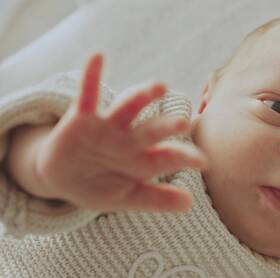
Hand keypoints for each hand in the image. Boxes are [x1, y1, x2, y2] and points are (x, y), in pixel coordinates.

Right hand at [35, 53, 206, 212]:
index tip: (203, 162)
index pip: (167, 157)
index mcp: (143, 160)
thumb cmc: (101, 185)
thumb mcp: (126, 197)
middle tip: (185, 123)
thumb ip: (156, 199)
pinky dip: (91, 76)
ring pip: (128, 107)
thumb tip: (189, 204)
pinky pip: (87, 94)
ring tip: (160, 86)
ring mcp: (107, 127)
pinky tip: (98, 57)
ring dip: (142, 96)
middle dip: (167, 126)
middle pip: (152, 130)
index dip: (184, 159)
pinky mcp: (82, 117)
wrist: (62, 179)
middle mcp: (130, 140)